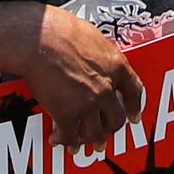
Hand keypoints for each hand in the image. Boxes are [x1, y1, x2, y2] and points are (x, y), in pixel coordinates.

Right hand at [20, 5, 147, 146]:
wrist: (39, 39)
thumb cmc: (60, 31)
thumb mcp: (94, 37)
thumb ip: (102, 56)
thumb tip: (99, 63)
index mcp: (116, 66)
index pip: (135, 92)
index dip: (134, 108)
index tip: (133, 117)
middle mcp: (106, 88)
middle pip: (116, 120)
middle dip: (108, 130)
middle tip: (102, 136)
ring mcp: (88, 103)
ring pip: (95, 133)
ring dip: (87, 139)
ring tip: (79, 142)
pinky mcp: (67, 114)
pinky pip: (70, 136)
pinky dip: (64, 141)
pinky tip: (57, 139)